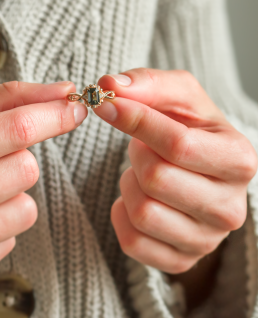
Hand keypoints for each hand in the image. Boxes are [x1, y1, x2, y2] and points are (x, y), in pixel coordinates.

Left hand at [94, 69, 257, 272]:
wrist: (197, 172)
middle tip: (143, 147)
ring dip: (129, 184)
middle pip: (156, 178)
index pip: (178, 145)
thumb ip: (148, 84)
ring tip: (144, 172)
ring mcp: (206, 240)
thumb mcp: (178, 97)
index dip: (134, 120)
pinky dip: (122, 212)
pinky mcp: (180, 261)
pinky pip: (131, 240)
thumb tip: (109, 85)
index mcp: (238, 160)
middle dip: (137, 155)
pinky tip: (138, 197)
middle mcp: (231, 208)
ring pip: (142, 211)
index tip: (106, 104)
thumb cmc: (189, 130)